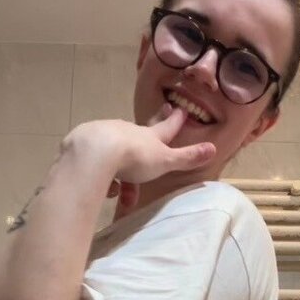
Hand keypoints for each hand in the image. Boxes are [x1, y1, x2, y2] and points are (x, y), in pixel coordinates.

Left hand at [63, 102, 216, 216]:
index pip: (166, 127)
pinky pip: (96, 159)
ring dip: (119, 168)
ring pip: (116, 150)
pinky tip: (103, 189)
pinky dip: (101, 173)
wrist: (96, 152)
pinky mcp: (85, 144)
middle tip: (144, 160)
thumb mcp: (165, 160)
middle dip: (144, 146)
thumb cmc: (135, 157)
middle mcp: (128, 131)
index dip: (174, 120)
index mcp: (149, 136)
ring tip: (118, 190)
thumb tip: (213, 148)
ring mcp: (105, 135)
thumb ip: (187, 157)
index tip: (179, 109)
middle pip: (139, 139)